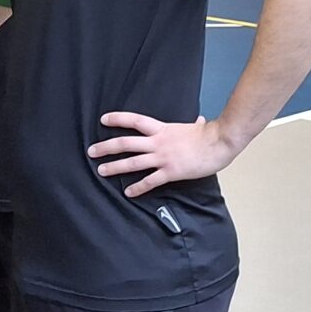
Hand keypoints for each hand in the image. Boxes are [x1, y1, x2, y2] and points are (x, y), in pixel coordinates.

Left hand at [88, 113, 245, 197]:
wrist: (219, 143)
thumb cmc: (209, 135)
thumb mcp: (197, 126)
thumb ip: (193, 124)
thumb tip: (199, 119)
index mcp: (162, 129)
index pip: (135, 121)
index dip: (118, 119)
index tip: (103, 120)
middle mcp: (158, 142)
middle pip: (126, 143)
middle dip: (107, 147)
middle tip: (92, 151)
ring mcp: (163, 157)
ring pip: (133, 162)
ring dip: (115, 167)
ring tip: (101, 171)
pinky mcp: (170, 172)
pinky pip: (150, 181)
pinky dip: (138, 187)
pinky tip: (128, 192)